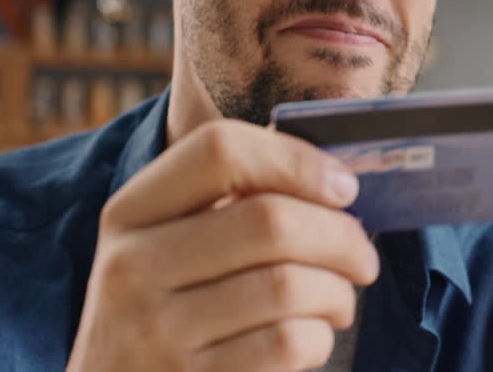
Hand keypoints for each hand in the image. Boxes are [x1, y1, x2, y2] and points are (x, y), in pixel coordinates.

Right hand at [66, 120, 379, 371]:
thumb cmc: (168, 309)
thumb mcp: (168, 246)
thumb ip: (227, 198)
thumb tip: (332, 178)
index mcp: (130, 212)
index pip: (219, 150)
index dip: (297, 160)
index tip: (344, 188)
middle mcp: (131, 266)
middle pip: (269, 221)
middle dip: (341, 237)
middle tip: (362, 257)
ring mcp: (153, 331)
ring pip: (287, 286)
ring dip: (338, 292)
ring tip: (341, 301)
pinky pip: (285, 343)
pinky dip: (318, 338)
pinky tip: (312, 337)